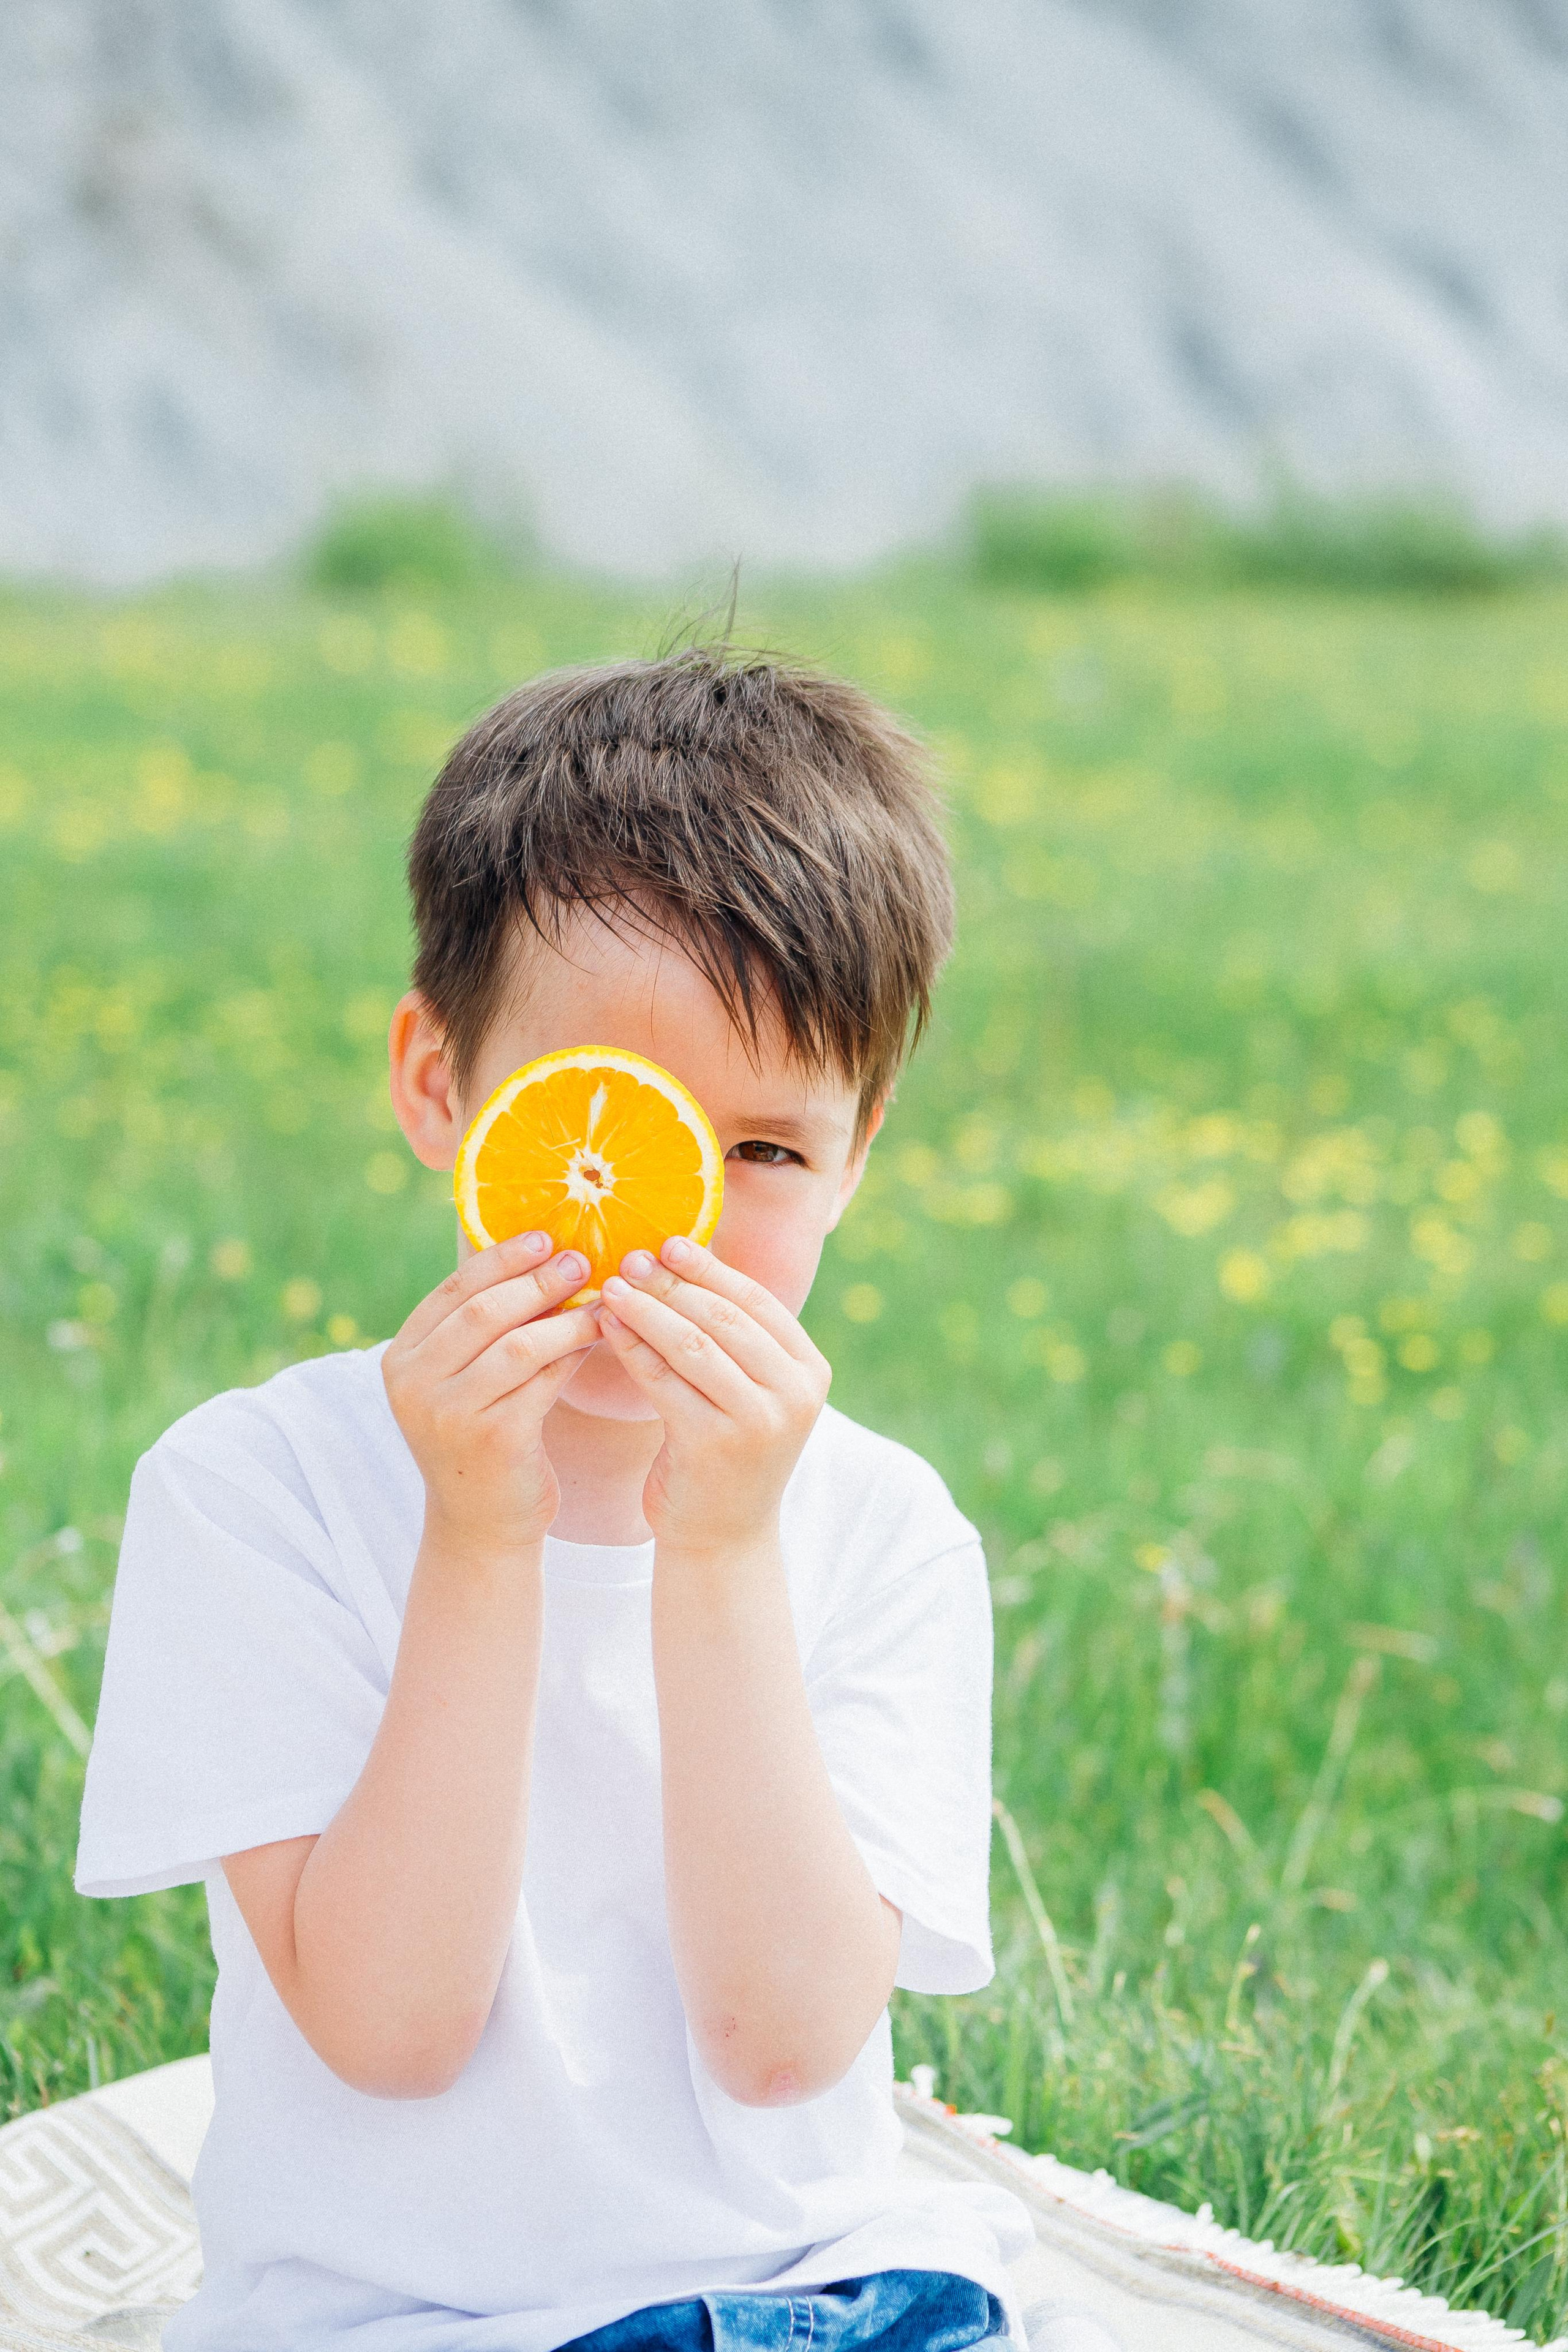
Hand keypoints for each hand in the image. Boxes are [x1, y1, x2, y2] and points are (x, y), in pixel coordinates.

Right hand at [383, 1232, 599, 1553]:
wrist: (481, 1522)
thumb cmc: (481, 1435)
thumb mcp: (463, 1379)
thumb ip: (481, 1327)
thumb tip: (538, 1252)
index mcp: (402, 1357)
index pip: (452, 1290)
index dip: (501, 1257)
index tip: (546, 1235)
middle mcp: (414, 1384)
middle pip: (484, 1312)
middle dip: (538, 1280)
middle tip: (581, 1260)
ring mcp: (449, 1414)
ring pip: (519, 1344)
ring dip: (567, 1317)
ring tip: (603, 1299)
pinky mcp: (493, 1439)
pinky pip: (544, 1381)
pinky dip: (575, 1354)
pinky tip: (601, 1338)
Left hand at [596, 1236, 830, 1555]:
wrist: (723, 1535)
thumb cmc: (728, 1450)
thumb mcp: (751, 1391)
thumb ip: (735, 1338)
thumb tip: (682, 1257)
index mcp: (810, 1370)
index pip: (757, 1302)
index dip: (710, 1269)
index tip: (668, 1243)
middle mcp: (793, 1394)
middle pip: (722, 1319)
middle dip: (671, 1284)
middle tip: (629, 1259)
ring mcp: (757, 1421)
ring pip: (691, 1345)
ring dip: (646, 1310)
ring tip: (610, 1287)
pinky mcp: (713, 1445)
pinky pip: (663, 1381)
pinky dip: (632, 1349)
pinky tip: (607, 1328)